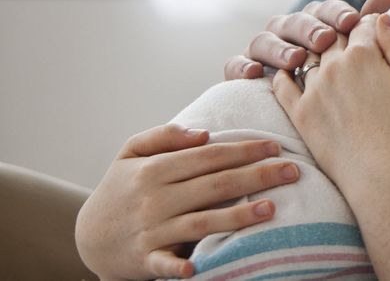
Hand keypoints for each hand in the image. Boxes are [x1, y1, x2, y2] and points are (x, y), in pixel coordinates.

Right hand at [75, 124, 299, 279]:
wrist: (88, 237)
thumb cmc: (120, 189)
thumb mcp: (130, 153)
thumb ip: (164, 136)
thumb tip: (203, 133)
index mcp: (155, 170)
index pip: (209, 156)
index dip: (243, 150)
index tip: (275, 147)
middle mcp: (155, 199)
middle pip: (214, 185)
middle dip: (256, 176)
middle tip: (293, 170)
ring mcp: (151, 230)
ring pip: (201, 221)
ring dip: (237, 217)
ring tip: (271, 208)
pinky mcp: (146, 259)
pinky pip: (165, 263)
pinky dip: (179, 266)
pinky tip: (199, 266)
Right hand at [223, 0, 389, 79]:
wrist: (337, 131)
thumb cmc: (353, 91)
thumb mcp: (365, 58)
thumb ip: (372, 26)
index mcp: (318, 24)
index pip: (324, 10)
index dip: (336, 13)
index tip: (352, 20)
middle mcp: (289, 34)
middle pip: (293, 21)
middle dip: (308, 28)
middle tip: (324, 39)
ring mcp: (266, 54)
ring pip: (263, 40)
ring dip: (278, 46)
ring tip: (295, 59)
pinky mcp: (246, 75)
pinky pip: (235, 66)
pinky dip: (241, 67)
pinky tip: (254, 74)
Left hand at [272, 13, 389, 188]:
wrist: (381, 169)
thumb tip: (381, 17)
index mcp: (363, 54)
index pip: (360, 24)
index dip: (366, 25)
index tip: (369, 33)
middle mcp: (334, 65)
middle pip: (332, 36)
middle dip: (339, 35)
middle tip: (345, 44)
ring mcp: (313, 88)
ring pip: (307, 56)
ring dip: (313, 52)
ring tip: (320, 58)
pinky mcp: (299, 111)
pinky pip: (282, 83)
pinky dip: (284, 73)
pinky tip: (289, 71)